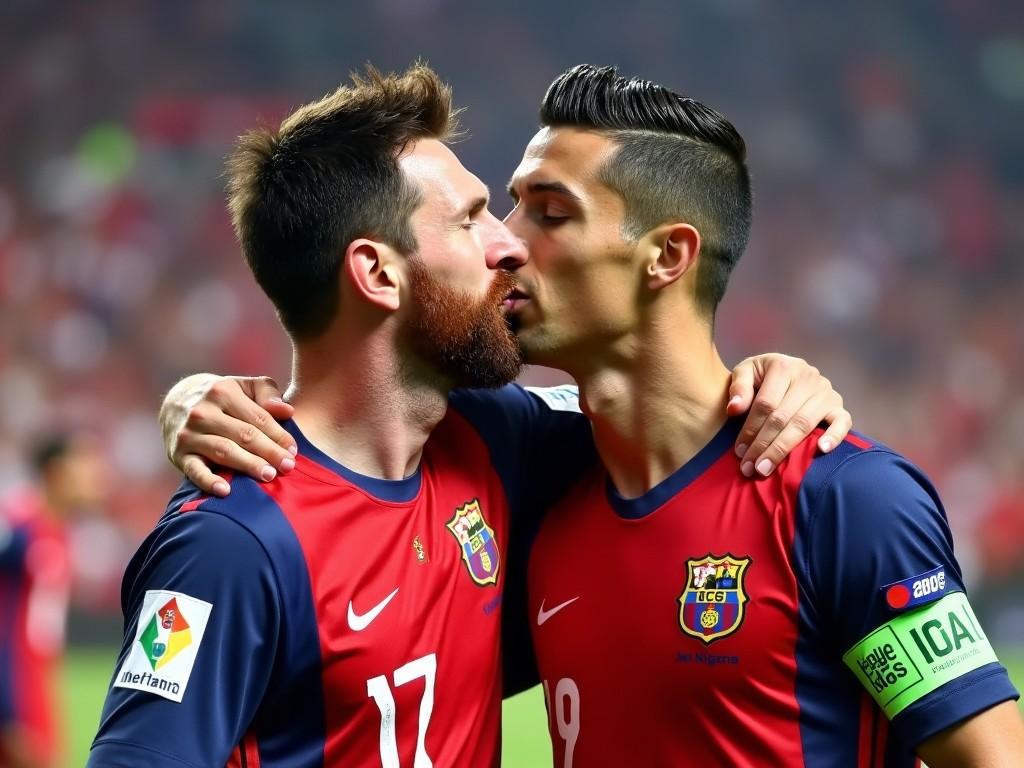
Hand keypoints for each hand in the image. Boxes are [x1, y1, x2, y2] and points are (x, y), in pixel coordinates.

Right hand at [160, 374, 296, 496]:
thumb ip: (268, 393)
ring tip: (269, 476)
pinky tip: (226, 491)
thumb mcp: (244, 386)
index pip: (258, 418)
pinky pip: (195, 470)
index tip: (294, 451)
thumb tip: (288, 411)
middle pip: (244, 435)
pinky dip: (209, 481)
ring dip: (248, 464)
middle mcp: (204, 412)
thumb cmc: (223, 397)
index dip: (279, 435)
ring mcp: (189, 434)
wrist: (177, 404)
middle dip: (269, 452)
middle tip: (288, 467)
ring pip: (224, 451)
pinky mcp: (179, 454)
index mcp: (223, 391)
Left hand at [727, 354, 851, 476]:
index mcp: (783, 366)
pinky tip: (821, 450)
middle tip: (750, 467)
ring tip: (765, 468)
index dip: (750, 429)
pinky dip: (834, 436)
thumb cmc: (762, 375)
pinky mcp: (838, 405)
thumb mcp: (746, 372)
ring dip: (783, 449)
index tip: (739, 451)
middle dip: (764, 445)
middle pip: (782, 417)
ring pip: (804, 424)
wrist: (785, 369)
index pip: (765, 404)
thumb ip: (738, 387)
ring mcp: (825, 392)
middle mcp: (807, 377)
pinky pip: (842, 422)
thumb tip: (734, 409)